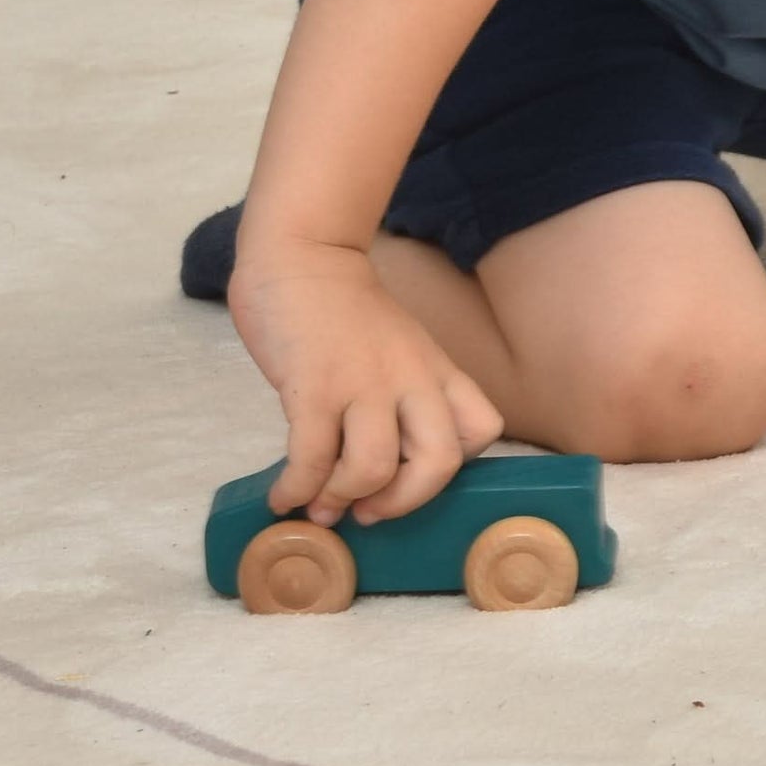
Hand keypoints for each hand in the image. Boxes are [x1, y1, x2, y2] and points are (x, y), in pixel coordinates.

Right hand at [228, 233, 503, 527]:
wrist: (302, 255)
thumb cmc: (346, 314)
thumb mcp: (398, 349)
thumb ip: (398, 399)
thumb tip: (369, 480)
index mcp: (436, 370)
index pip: (482, 428)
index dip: (453, 467)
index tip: (411, 477)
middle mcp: (410, 377)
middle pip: (440, 461)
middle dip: (403, 502)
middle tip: (368, 511)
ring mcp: (363, 381)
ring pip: (373, 468)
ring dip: (342, 499)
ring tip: (319, 503)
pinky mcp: (313, 385)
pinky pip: (311, 459)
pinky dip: (296, 491)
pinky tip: (283, 496)